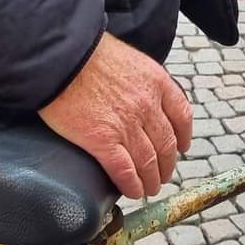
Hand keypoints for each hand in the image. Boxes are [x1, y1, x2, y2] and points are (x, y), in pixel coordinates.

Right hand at [39, 33, 191, 199]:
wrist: (60, 56)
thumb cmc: (86, 53)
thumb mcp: (127, 58)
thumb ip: (139, 78)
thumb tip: (139, 93)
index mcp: (156, 82)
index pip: (181, 115)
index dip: (183, 136)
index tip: (182, 147)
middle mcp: (147, 105)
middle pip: (166, 144)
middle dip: (167, 164)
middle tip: (164, 175)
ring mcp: (126, 125)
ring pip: (148, 161)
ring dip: (152, 179)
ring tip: (149, 188)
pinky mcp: (102, 140)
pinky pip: (124, 170)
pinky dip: (132, 185)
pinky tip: (134, 192)